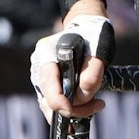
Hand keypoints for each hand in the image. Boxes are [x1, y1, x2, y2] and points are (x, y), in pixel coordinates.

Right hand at [30, 8, 114, 122]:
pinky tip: (90, 104)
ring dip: (75, 110)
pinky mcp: (50, 85)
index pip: (48, 83)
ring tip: (97, 104)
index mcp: (47, 53)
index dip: (58, 101)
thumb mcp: (99, 50)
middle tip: (97, 106)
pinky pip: (57, 102)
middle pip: (48, 99)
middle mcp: (39, 66)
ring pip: (52, 105)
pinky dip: (73, 107)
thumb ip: (92, 74)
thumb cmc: (93, 35)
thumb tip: (82, 98)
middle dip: (72, 109)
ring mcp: (42, 77)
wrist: (87, 27)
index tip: (71, 111)